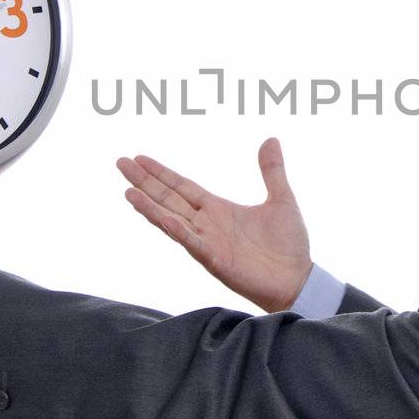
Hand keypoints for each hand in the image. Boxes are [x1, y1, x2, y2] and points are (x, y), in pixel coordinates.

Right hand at [117, 138, 312, 313]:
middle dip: (144, 182)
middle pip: (168, 199)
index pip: (182, 186)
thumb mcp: (281, 199)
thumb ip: (272, 171)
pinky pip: (193, 244)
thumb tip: (271, 139)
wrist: (298, 279)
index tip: (139, 158)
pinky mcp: (216, 261)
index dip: (161, 173)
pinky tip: (163, 219)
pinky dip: (178, 232)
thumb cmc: (289, 245)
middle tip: (120, 163)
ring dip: (150, 207)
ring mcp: (208, 243)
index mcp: (218, 209)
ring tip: (128, 192)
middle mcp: (207, 224)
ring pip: (172, 221)